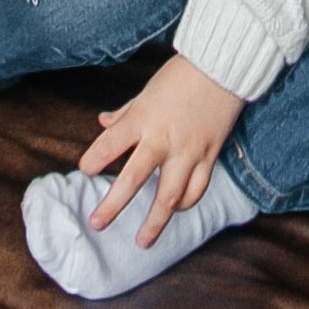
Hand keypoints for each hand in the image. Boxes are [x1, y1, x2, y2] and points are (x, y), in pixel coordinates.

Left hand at [80, 55, 245, 238]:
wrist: (224, 67)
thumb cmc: (181, 75)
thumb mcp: (147, 90)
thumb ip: (126, 112)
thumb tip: (103, 122)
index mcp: (144, 117)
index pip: (111, 143)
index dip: (95, 158)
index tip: (84, 170)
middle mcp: (163, 138)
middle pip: (133, 178)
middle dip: (113, 205)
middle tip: (97, 223)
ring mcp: (188, 151)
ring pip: (169, 196)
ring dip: (154, 222)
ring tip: (141, 241)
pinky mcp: (209, 156)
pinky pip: (196, 189)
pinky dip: (184, 204)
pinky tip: (174, 210)